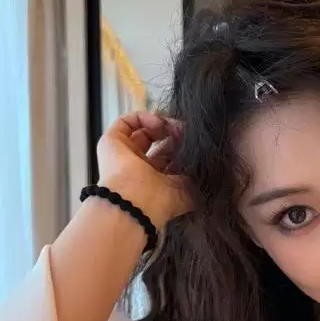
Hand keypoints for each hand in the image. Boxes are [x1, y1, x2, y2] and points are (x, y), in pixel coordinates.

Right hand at [96, 111, 193, 228]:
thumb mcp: (191, 189)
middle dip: (175, 135)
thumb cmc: (164, 201)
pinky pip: (126, 122)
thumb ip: (199, 176)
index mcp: (157, 183)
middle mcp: (140, 170)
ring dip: (162, 125)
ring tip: (174, 127)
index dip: (184, 148)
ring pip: (144, 131)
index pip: (171, 159)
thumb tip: (209, 160)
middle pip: (159, 143)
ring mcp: (124, 155)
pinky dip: (143, 117)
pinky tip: (158, 123)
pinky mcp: (111, 142)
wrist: (137, 203)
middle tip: (187, 133)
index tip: (196, 143)